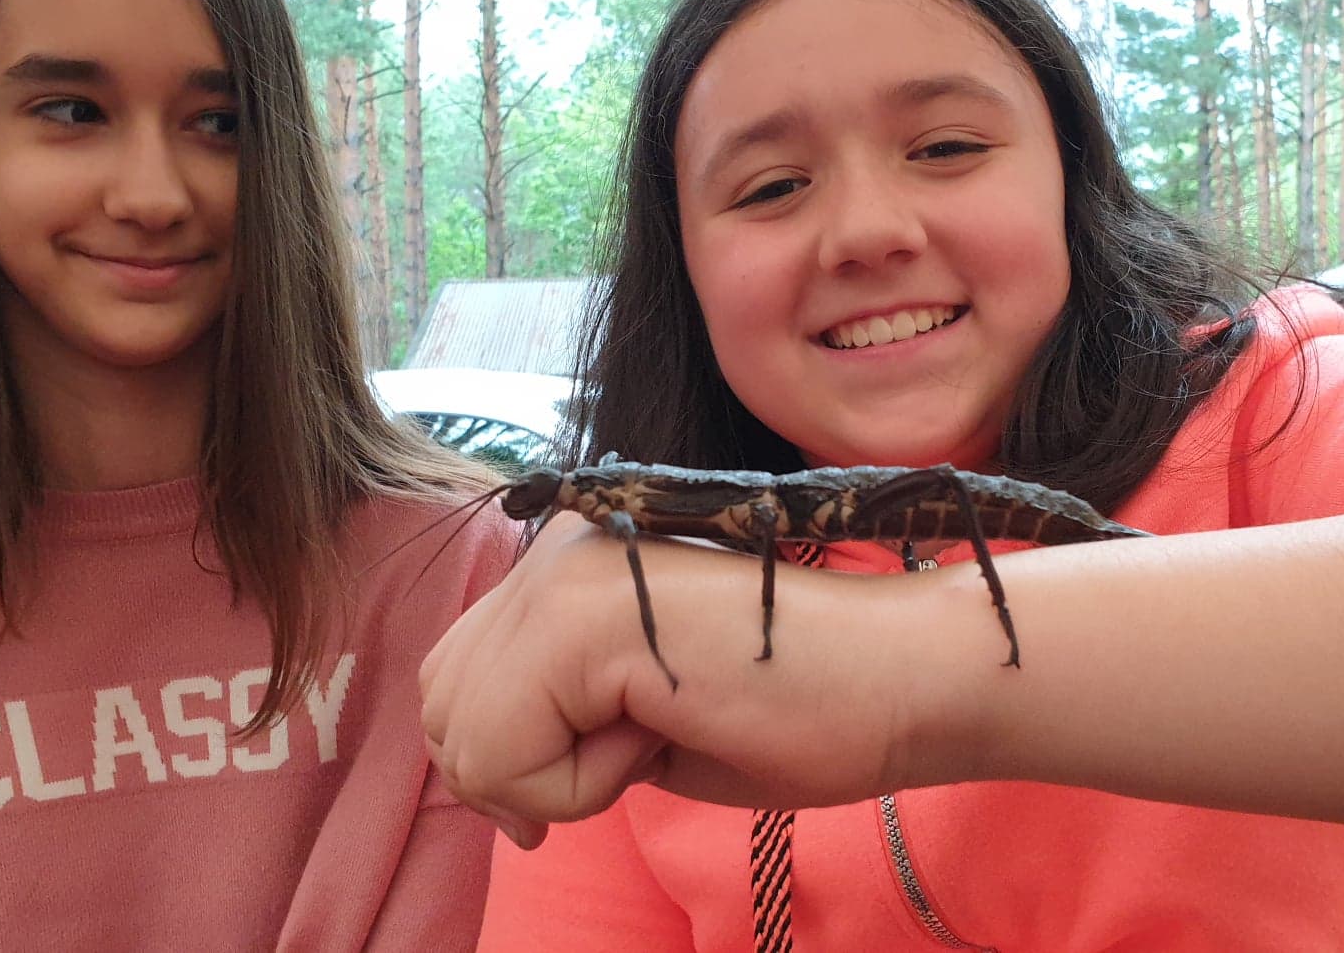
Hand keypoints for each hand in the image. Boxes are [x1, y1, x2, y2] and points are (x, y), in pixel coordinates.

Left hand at [419, 514, 973, 847]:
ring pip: (462, 735)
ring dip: (550, 780)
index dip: (505, 761)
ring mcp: (563, 577)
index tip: (594, 780)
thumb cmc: (800, 706)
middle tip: (623, 767)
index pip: (457, 681)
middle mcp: (553, 556)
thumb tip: (483, 778)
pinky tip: (661, 734)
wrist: (901, 680)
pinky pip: (505, 752)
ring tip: (652, 739)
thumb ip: (557, 715)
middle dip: (513, 775)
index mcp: (568, 567)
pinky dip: (576, 786)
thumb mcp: (640, 714)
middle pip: (441, 706)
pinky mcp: (583, 617)